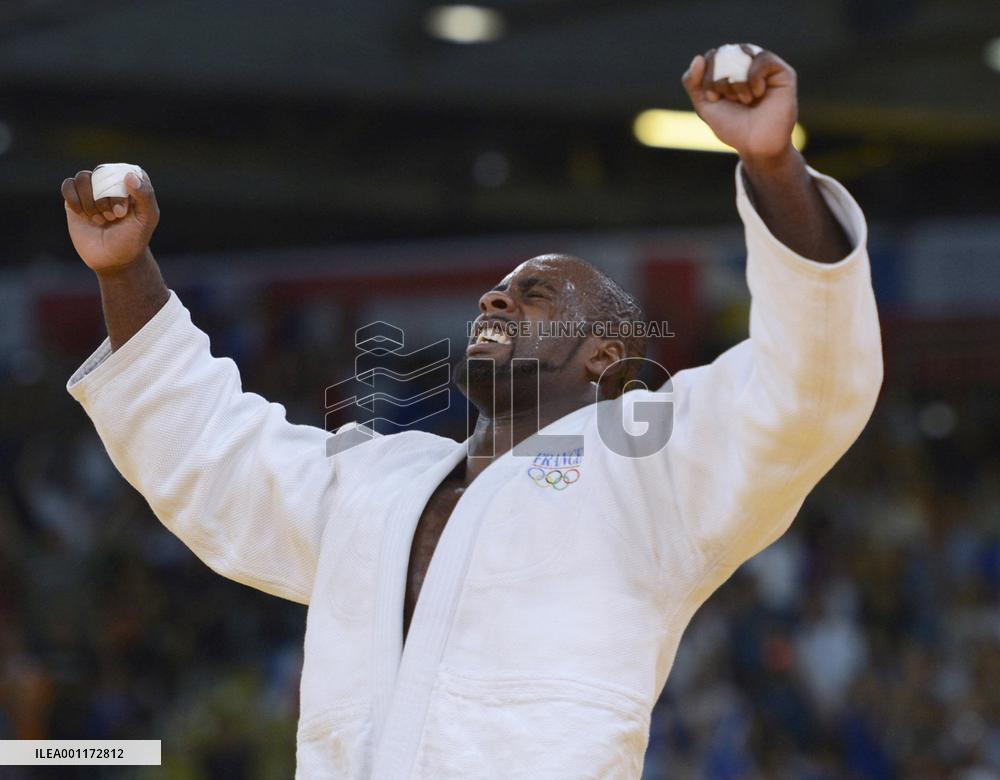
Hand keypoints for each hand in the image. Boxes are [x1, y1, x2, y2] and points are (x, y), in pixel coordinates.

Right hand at [61, 169, 159, 272]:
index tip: (124, 212)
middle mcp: (111, 184)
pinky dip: (74, 199)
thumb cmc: (133, 238)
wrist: (114, 260)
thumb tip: (129, 175)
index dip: (120, 190)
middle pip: (101, 173)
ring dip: (91, 200)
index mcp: (131, 184)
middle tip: (114, 217)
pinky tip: (83, 214)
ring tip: (101, 219)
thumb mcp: (147, 219)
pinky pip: (68, 185)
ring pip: (83, 177)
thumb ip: (145, 195)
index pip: (123, 170)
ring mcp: (92, 191)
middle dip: (106, 198)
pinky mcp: (75, 200)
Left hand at [681, 46, 797, 162]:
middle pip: (725, 52)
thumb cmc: (732, 127)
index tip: (714, 98)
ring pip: (743, 52)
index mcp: (727, 70)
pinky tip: (757, 93)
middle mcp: (746, 64)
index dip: (708, 77)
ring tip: (745, 100)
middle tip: (731, 99)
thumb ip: (692, 83)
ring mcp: (764, 66)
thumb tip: (699, 57)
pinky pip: (762, 58)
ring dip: (737, 80)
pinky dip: (754, 78)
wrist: (756, 145)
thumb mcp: (705, 106)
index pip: (711, 57)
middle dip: (721, 79)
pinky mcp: (781, 71)